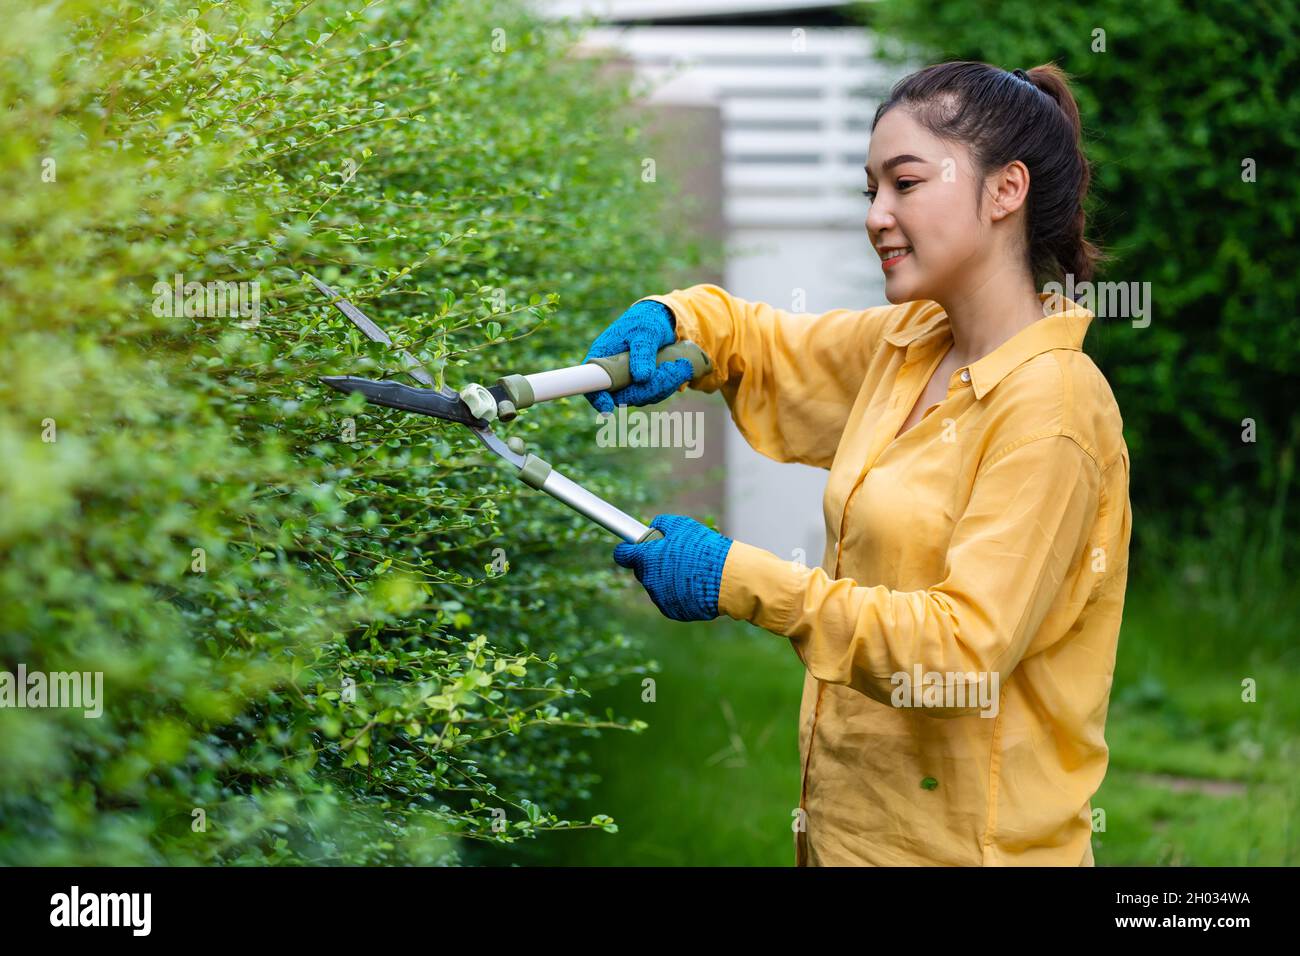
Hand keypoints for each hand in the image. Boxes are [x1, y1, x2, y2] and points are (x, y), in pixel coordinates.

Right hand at [583, 300, 693, 414]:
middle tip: (668, 370)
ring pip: (641, 397)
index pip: (591, 383)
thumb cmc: (647, 321)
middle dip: (646, 390)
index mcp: (603, 357)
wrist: (663, 320)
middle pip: (621, 397)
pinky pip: (654, 393)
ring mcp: (627, 381)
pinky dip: (669, 383)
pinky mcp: (643, 384)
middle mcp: (612, 373)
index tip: (607, 407)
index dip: (597, 397)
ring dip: (662, 386)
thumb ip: (643, 352)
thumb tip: (641, 378)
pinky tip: (680, 368)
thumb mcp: (646, 332)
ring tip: (679, 365)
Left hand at [613, 514, 733, 621]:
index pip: (622, 555)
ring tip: (691, 572)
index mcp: (646, 558)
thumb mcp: (683, 526)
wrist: (725, 578)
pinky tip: (694, 586)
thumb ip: (663, 524)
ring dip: (667, 580)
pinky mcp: (671, 611)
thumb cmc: (703, 549)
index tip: (631, 549)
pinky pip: (670, 600)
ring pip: (657, 586)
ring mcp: (659, 598)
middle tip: (674, 557)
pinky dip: (678, 594)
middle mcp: (648, 580)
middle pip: (643, 571)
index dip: (627, 550)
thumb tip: (654, 526)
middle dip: (654, 564)